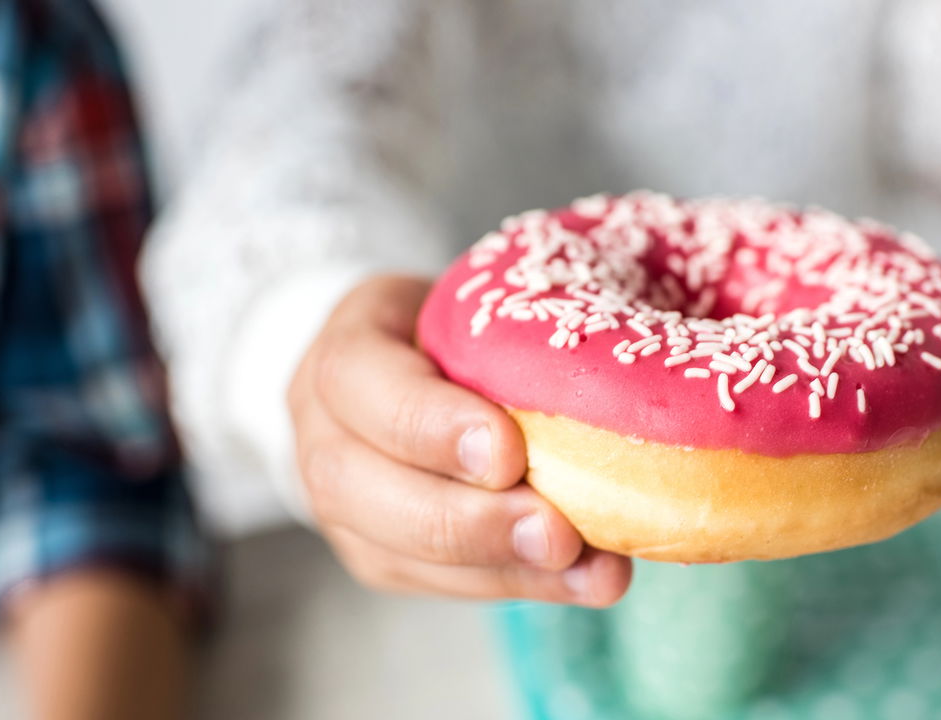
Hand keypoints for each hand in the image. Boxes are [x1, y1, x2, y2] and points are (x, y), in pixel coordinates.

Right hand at [288, 274, 631, 605]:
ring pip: (396, 551)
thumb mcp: (480, 310)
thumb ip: (519, 339)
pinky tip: (580, 582)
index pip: (358, 382)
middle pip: (360, 487)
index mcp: (344, 351)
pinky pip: (437, 584)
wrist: (409, 369)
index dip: (431, 425)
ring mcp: (341, 503)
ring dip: (503, 568)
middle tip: (556, 534)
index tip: (510, 452)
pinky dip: (517, 585)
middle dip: (467, 521)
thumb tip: (617, 378)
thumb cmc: (460, 329)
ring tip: (587, 571)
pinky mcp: (376, 554)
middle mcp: (322, 429)